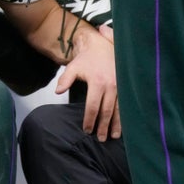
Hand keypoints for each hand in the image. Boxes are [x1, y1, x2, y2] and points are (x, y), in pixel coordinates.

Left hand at [55, 23, 119, 140]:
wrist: (102, 45)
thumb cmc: (87, 58)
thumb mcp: (73, 67)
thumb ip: (65, 79)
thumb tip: (58, 92)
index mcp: (97, 82)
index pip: (93, 106)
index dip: (90, 119)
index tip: (87, 130)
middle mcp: (111, 85)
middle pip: (107, 111)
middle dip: (103, 126)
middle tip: (101, 138)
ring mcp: (120, 86)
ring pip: (119, 109)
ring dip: (116, 124)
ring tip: (113, 136)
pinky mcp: (125, 86)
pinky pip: (125, 103)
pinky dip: (124, 115)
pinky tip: (124, 124)